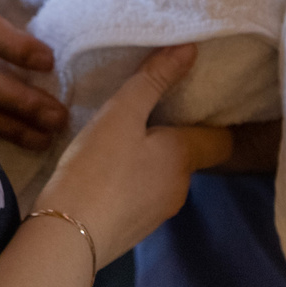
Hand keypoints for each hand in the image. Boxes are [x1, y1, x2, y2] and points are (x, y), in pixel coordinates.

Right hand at [35, 45, 232, 263]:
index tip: (191, 100)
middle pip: (189, 156)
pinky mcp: (134, 230)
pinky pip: (142, 196)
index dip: (211, 118)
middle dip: (172, 136)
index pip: (220, 139)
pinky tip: (105, 174)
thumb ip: (154, 80)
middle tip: (144, 113)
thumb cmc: (96, 168)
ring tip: (119, 142)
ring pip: (163, 177)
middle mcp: (181, 188)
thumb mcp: (121, 113)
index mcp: (184, 158)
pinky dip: (132, 182)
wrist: (65, 237)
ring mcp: (158, 214)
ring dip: (149, 160)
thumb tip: (191, 49)